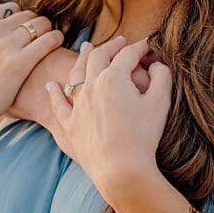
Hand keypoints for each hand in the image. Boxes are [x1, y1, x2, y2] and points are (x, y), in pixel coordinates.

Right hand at [0, 0, 63, 141]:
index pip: (11, 8)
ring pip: (40, 24)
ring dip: (48, 29)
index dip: (20, 19)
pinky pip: (48, 40)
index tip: (24, 30)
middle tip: (41, 35)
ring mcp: (6, 45)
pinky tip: (57, 42)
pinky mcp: (20, 63)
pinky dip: (56, 38)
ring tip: (51, 38)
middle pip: (28, 15)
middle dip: (36, 24)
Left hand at [45, 37, 171, 201]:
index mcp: (114, 78)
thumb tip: (157, 64)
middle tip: (121, 42)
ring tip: (87, 47)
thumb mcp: (160, 103)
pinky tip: (51, 85)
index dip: (140, 47)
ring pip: (77, 73)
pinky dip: (54, 93)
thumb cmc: (143, 136)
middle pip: (100, 57)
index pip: (128, 54)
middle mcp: (92, 86)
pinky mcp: (70, 124)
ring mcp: (78, 105)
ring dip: (83, 57)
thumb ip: (161, 77)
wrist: (121, 170)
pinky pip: (58, 104)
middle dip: (112, 46)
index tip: (148, 46)